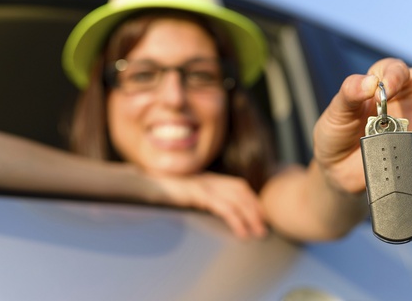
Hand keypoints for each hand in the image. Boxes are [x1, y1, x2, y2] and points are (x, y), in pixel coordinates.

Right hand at [148, 171, 267, 238]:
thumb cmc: (166, 191)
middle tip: (264, 228)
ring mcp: (205, 185)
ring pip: (237, 200)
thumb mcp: (188, 192)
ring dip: (251, 217)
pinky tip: (241, 232)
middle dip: (256, 210)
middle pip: (242, 192)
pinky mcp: (198, 194)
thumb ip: (202, 196)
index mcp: (210, 178)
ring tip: (257, 233)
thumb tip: (215, 209)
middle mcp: (211, 179)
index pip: (240, 186)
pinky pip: (223, 207)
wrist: (147, 184)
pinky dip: (236, 220)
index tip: (262, 215)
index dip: (253, 199)